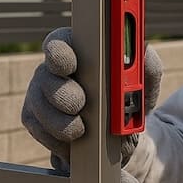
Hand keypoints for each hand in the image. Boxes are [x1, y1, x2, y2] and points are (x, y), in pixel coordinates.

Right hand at [22, 27, 162, 171]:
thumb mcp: (145, 86)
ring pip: (40, 106)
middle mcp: (54, 70)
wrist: (120, 140)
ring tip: (82, 130)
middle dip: (64, 92)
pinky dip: (56, 139)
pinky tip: (73, 141)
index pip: (60, 41)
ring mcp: (40, 95)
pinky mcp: (35, 120)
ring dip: (62, 121)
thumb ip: (147, 65)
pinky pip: (39, 130)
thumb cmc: (129, 103)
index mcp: (78, 51)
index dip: (61, 52)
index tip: (71, 65)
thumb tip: (145, 50)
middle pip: (46, 75)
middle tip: (80, 104)